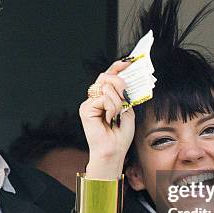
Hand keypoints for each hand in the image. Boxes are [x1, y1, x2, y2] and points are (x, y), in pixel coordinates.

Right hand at [80, 60, 135, 178]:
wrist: (113, 150)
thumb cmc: (120, 134)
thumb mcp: (127, 109)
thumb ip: (124, 94)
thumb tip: (125, 78)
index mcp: (105, 97)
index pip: (109, 76)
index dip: (117, 67)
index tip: (128, 62)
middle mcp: (95, 98)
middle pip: (105, 76)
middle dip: (119, 83)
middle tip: (125, 97)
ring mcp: (89, 103)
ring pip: (105, 86)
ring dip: (117, 101)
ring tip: (116, 114)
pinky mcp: (85, 108)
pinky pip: (103, 98)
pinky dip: (111, 108)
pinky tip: (110, 118)